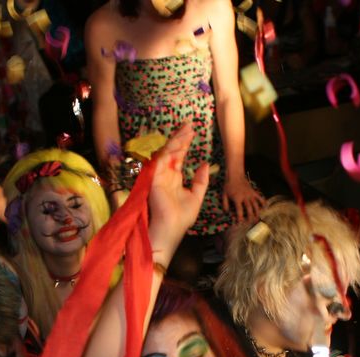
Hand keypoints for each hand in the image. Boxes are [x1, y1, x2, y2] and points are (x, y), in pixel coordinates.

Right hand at [148, 123, 208, 255]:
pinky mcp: (154, 179)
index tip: (192, 132)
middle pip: (172, 151)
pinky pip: (161, 161)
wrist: (171, 230)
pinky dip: (170, 152)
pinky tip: (180, 145)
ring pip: (166, 153)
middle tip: (188, 125)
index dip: (185, 144)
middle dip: (180, 137)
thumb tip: (205, 164)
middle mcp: (165, 175)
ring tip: (186, 130)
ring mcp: (159, 176)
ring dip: (176, 141)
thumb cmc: (181, 218)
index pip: (179, 157)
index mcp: (174, 179)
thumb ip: (200, 181)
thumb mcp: (197, 197)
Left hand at [222, 176, 264, 222]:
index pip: (239, 210)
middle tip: (250, 223)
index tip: (240, 223)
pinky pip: (259, 197)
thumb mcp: (224, 195)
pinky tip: (265, 207)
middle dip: (250, 217)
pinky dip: (263, 202)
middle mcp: (245, 197)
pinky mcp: (253, 191)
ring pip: (255, 205)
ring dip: (257, 212)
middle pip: (249, 209)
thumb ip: (225, 204)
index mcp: (237, 198)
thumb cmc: (228, 185)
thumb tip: (226, 212)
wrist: (235, 175)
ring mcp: (250, 194)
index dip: (240, 217)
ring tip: (257, 218)